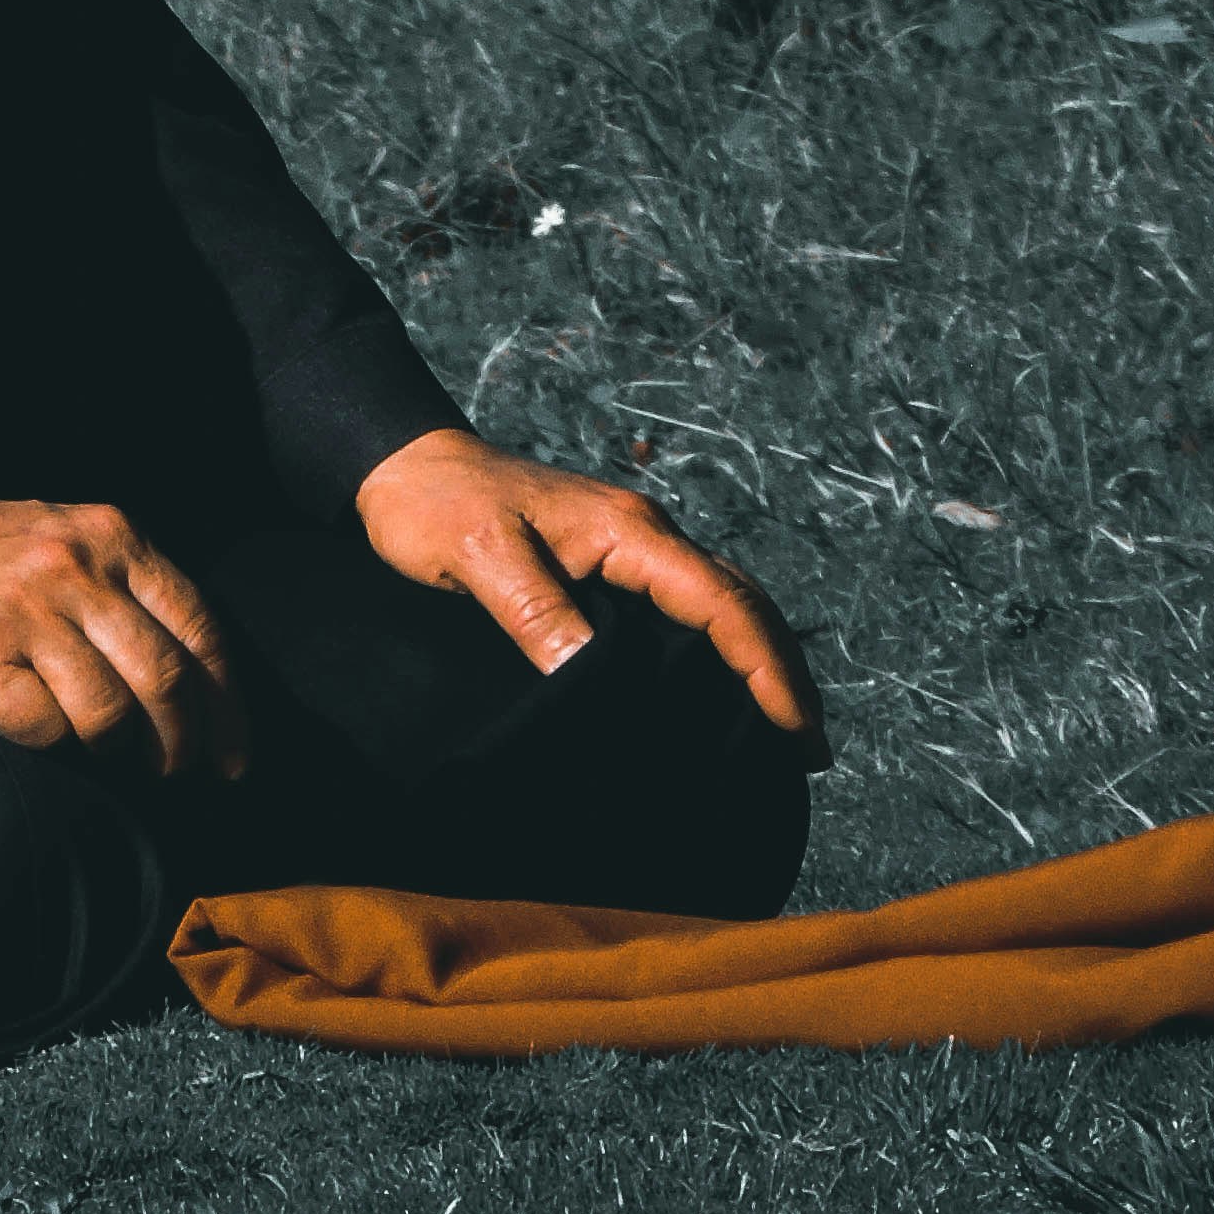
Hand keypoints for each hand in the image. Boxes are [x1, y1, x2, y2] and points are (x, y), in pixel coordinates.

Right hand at [0, 484, 250, 780]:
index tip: (236, 754)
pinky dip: (49, 742)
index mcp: (110, 535)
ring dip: (116, 750)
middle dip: (183, 744)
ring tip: (105, 754)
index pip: (199, 628)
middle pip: (166, 681)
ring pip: (110, 713)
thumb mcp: (60, 535)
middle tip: (176, 774)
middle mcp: (74, 569)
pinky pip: (42, 728)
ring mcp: (25, 612)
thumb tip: (191, 676)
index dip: (228, 703)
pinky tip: (35, 729)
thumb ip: (121, 585)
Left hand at [356, 427, 828, 762]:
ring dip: (759, 657)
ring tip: (784, 730)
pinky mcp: (610, 561)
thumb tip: (589, 673)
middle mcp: (643, 535)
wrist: (404, 464)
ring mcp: (630, 546)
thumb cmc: (436, 505)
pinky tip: (720, 688)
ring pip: (722, 602)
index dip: (763, 666)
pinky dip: (722, 645)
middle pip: (741, 602)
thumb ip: (534, 611)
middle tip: (808, 749)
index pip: (720, 601)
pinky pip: (688, 606)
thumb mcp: (478, 558)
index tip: (791, 728)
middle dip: (783, 670)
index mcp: (627, 532)